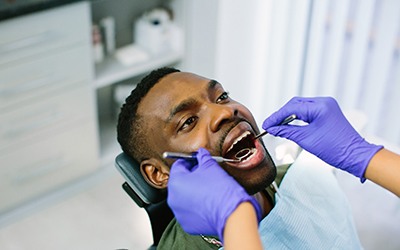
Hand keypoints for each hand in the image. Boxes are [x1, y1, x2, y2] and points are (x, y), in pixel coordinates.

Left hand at [167, 148, 261, 241]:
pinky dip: (196, 206)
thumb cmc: (221, 189)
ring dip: (193, 192)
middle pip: (180, 182)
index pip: (178, 165)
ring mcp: (179, 213)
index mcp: (176, 182)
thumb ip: (202, 157)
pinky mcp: (187, 224)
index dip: (189, 161)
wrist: (232, 213)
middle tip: (205, 174)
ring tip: (208, 189)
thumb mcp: (211, 166)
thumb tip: (201, 154)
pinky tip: (208, 202)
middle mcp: (173, 199)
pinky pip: (189, 211)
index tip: (197, 161)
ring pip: (184, 197)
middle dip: (191, 177)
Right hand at [262, 97, 382, 181]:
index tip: (267, 124)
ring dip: (288, 115)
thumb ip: (286, 131)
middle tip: (270, 125)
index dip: (276, 117)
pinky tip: (289, 124)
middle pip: (295, 104)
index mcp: (320, 107)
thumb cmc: (335, 149)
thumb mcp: (306, 140)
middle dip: (281, 115)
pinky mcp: (327, 112)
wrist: (354, 155)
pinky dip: (297, 117)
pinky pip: (308, 110)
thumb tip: (273, 129)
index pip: (291, 108)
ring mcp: (327, 106)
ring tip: (278, 126)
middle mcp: (324, 102)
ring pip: (301, 106)